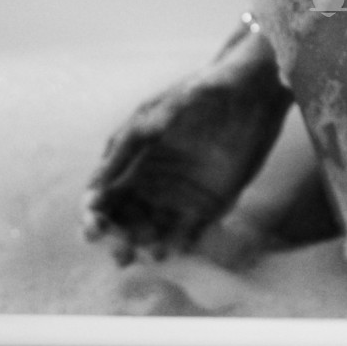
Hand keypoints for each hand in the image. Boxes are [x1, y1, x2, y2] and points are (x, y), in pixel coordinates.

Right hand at [82, 22, 291, 264]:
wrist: (253, 91)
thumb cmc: (204, 92)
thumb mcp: (163, 110)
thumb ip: (133, 140)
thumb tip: (98, 181)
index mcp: (134, 159)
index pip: (104, 195)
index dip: (94, 214)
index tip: (93, 228)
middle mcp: (154, 182)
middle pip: (125, 221)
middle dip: (118, 240)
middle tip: (120, 254)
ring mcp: (181, 195)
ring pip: (154, 231)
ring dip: (148, 246)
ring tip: (152, 253)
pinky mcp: (211, 204)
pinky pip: (191, 232)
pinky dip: (182, 244)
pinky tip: (178, 249)